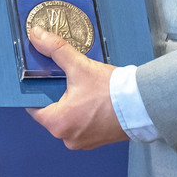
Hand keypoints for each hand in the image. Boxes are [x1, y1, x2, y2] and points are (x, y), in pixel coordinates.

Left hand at [24, 26, 125, 149]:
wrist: (142, 105)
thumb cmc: (110, 91)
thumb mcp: (79, 66)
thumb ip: (55, 49)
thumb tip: (36, 34)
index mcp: (58, 124)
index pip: (33, 107)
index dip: (35, 91)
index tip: (40, 79)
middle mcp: (67, 138)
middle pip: (51, 112)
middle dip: (56, 95)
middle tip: (64, 79)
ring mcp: (83, 142)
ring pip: (67, 118)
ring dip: (71, 104)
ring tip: (81, 88)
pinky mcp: (97, 141)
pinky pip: (81, 125)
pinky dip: (83, 113)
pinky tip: (92, 99)